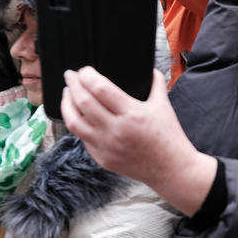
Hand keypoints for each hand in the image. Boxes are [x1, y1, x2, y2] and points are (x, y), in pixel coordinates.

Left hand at [61, 67, 215, 215]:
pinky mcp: (102, 158)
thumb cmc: (168, 136)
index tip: (85, 70)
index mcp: (132, 113)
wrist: (170, 169)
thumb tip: (148, 68)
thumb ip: (155, 83)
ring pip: (74, 121)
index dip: (87, 75)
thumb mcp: (164, 105)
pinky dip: (77, 123)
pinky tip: (78, 115)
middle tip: (71, 75)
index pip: (100, 88)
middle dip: (73, 84)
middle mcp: (116, 130)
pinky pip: (82, 138)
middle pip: (83, 102)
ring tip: (67, 93)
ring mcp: (106, 146)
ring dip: (66, 104)